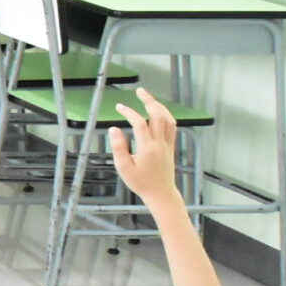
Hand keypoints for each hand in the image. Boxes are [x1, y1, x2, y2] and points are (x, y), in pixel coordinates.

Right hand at [108, 87, 181, 202]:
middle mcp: (160, 143)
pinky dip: (166, 115)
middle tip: (139, 91)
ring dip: (159, 106)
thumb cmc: (141, 183)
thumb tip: (114, 129)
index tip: (119, 107)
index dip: (129, 112)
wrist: (161, 193)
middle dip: (149, 101)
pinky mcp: (171, 147)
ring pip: (168, 119)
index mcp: (147, 148)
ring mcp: (168, 144)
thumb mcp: (124, 168)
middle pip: (158, 115)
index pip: (139, 123)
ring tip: (149, 99)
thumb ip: (118, 147)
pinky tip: (159, 113)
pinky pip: (172, 126)